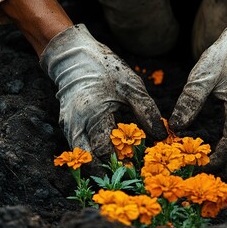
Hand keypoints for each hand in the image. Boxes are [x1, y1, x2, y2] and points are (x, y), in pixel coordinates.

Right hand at [40, 24, 166, 158]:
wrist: (74, 55)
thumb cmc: (105, 69)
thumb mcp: (131, 87)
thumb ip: (146, 112)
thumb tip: (160, 136)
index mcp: (94, 115)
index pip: (105, 150)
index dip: (122, 161)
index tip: (138, 167)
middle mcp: (77, 125)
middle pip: (89, 159)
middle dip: (107, 167)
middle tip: (127, 172)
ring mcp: (68, 126)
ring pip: (81, 155)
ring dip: (98, 162)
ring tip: (118, 166)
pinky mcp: (66, 124)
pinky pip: (78, 145)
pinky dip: (91, 152)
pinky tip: (106, 153)